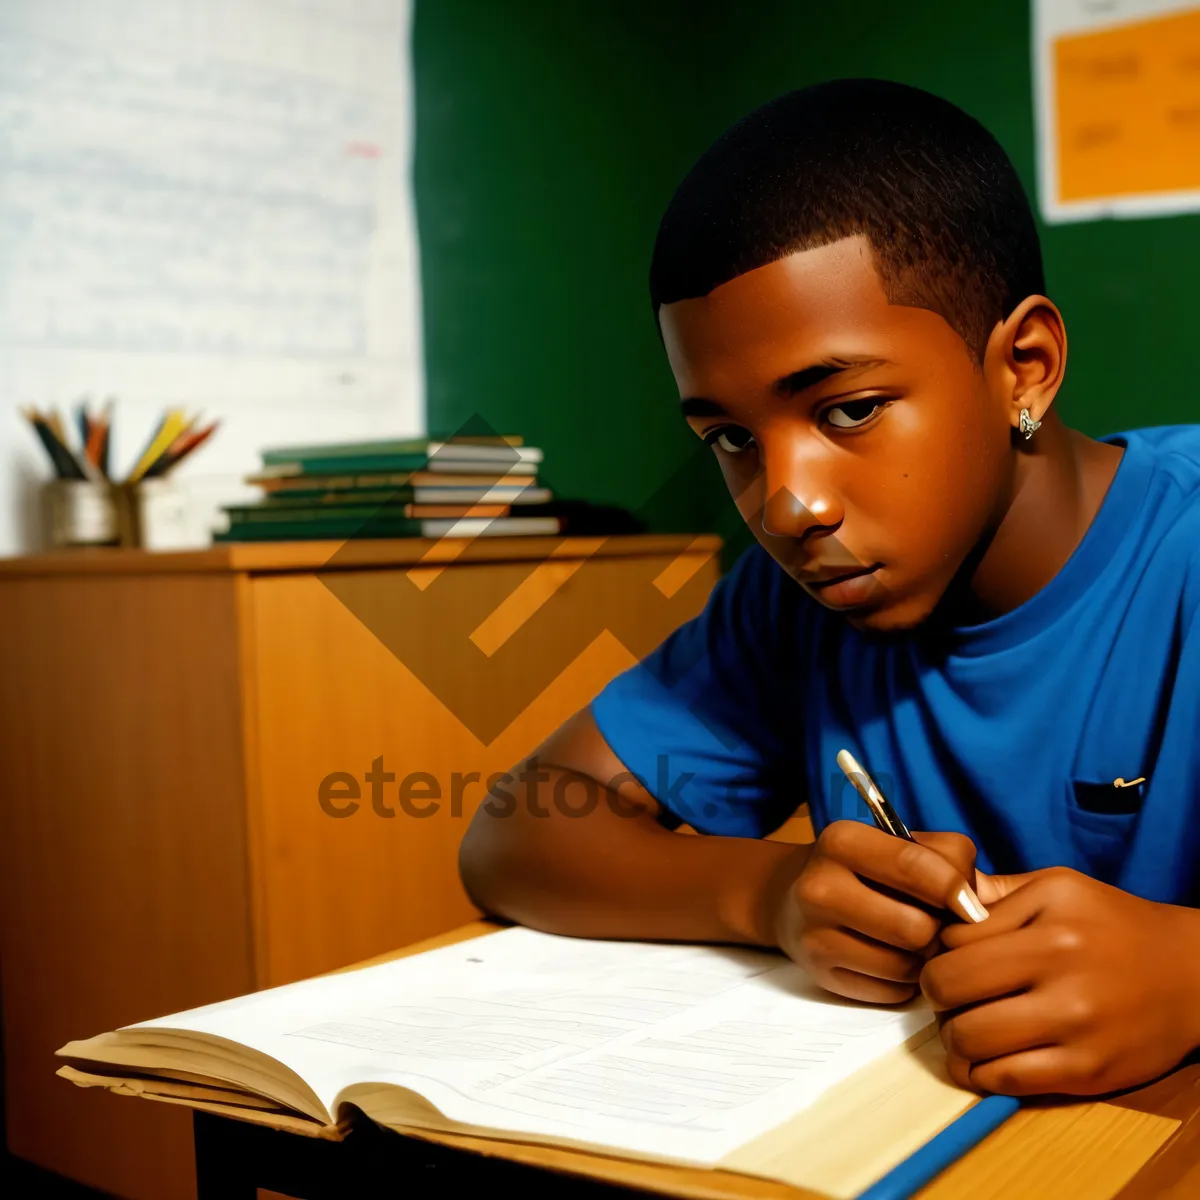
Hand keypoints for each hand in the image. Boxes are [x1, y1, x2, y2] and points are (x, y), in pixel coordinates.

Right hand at [774, 821, 986, 1003]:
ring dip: (923, 958)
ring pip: (906, 966)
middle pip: (916, 927)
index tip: (972, 904)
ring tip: (915, 941)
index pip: (916, 866)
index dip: (957, 889)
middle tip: (936, 923)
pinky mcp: (821, 974)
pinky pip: (892, 992)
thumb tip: (988, 907)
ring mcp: (815, 934)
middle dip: (938, 930)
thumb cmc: (864, 868)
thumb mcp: (896, 844)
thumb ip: (948, 861)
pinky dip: (904, 981)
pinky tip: (891, 958)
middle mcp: (820, 885)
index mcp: (842, 840)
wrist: (789, 896)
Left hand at [923, 867, 1199, 1095]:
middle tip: (949, 996)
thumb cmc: (1113, 924)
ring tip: (966, 1027)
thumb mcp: (1057, 887)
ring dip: (954, 1038)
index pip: (952, 941)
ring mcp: (1075, 1025)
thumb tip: (938, 903)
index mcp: (1048, 922)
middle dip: (936, 994)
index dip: (939, 950)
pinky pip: (1005, 1080)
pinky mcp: (1087, 1072)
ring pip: (970, 1039)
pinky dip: (981, 1073)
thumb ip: (996, 893)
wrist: (1191, 974)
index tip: (948, 958)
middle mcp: (1061, 971)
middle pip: (950, 988)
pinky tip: (986, 1058)